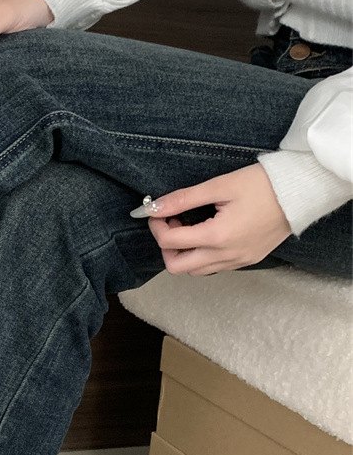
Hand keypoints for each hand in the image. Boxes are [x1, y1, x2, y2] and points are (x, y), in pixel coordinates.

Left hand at [145, 163, 292, 275]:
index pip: (170, 242)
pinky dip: (203, 255)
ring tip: (191, 226)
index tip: (158, 212)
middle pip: (178, 267)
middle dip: (167, 246)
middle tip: (171, 223)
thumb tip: (154, 207)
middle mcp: (227, 255)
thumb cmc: (264, 185)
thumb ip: (183, 199)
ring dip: (185, 252)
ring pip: (196, 270)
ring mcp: (239, 260)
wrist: (301, 192)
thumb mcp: (219, 186)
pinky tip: (208, 232)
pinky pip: (215, 267)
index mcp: (217, 237)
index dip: (157, 226)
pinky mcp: (249, 259)